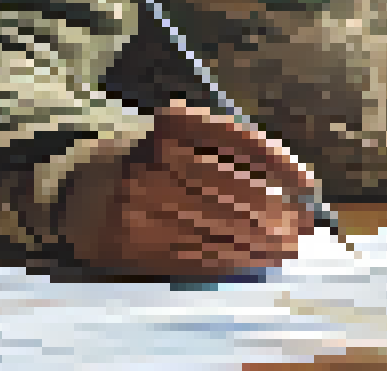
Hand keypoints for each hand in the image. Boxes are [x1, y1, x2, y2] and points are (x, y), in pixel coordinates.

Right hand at [64, 100, 320, 276]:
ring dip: (263, 241)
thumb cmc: (148, 162)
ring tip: (288, 246)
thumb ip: (230, 154)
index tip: (306, 182)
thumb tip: (296, 187)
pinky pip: (196, 255)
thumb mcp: (181, 139)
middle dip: (276, 211)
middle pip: (235, 190)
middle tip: (303, 225)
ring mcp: (141, 203)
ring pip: (221, 227)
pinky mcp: (132, 240)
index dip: (277, 163)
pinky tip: (257, 261)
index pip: (237, 140)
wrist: (80, 190)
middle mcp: (155, 161)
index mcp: (173, 124)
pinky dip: (235, 260)